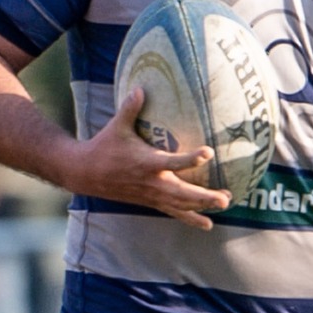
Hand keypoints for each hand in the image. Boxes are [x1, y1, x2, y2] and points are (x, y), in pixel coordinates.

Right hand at [68, 87, 231, 229]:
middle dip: (204, 197)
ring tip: (225, 204)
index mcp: (146, 162)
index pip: (173, 162)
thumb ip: (130, 108)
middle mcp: (152, 182)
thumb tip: (140, 88)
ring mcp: (152, 195)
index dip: (191, 159)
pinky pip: (173, 212)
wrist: (86, 174)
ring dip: (203, 207)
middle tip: (226, 197)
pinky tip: (207, 224)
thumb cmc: (104, 147)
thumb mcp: (117, 126)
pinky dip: (191, 218)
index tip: (208, 153)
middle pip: (183, 193)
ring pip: (181, 205)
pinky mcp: (150, 202)